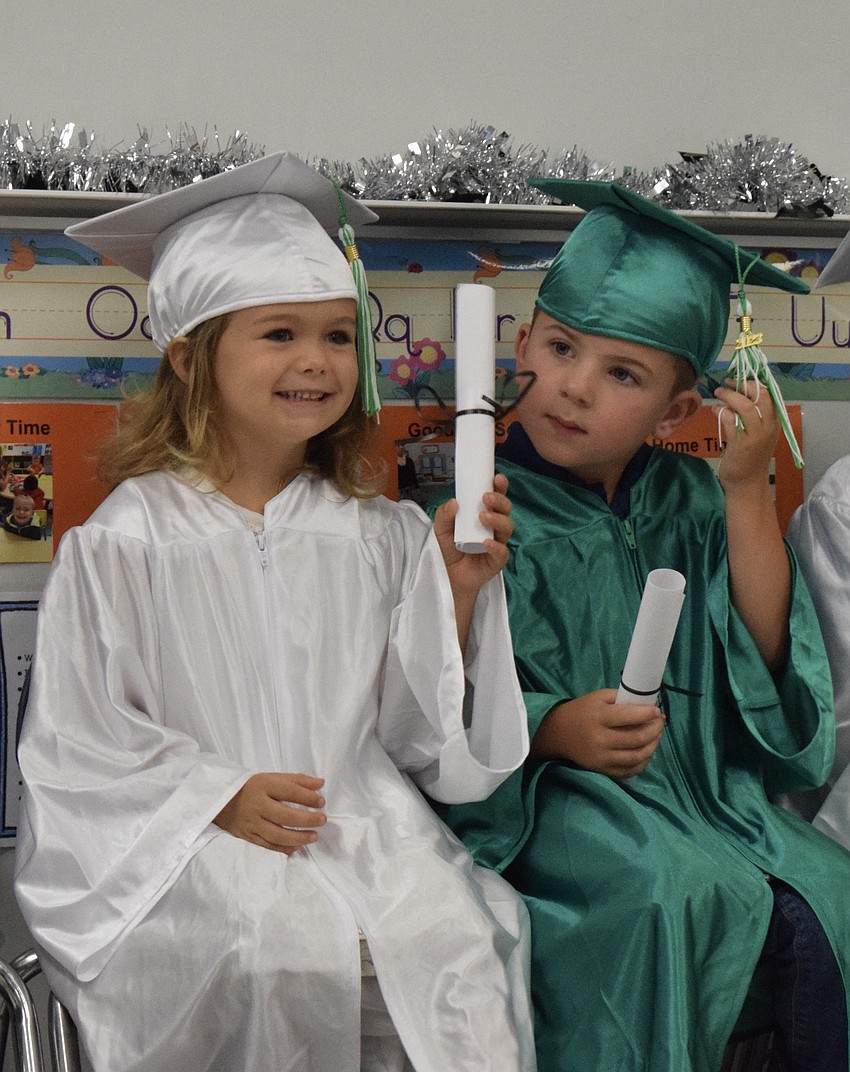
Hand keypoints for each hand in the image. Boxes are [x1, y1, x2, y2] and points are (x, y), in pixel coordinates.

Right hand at [213, 772, 325, 854]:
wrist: (221, 801)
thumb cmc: (252, 788)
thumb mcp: (272, 778)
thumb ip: (297, 780)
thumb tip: (321, 783)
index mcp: (264, 786)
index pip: (289, 791)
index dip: (308, 797)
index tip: (322, 802)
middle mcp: (257, 805)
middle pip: (284, 816)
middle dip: (306, 820)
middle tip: (322, 820)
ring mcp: (252, 823)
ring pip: (277, 835)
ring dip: (298, 837)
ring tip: (314, 836)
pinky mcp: (247, 836)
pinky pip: (268, 846)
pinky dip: (284, 848)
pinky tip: (297, 846)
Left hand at [433, 473, 512, 597]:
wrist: (448, 576)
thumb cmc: (449, 548)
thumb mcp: (441, 529)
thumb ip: (444, 515)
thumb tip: (454, 502)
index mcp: (484, 514)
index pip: (496, 497)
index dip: (499, 487)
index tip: (496, 478)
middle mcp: (494, 526)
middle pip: (506, 509)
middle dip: (499, 500)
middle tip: (486, 497)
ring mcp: (498, 542)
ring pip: (507, 527)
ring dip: (497, 519)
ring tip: (482, 518)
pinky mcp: (497, 560)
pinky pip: (502, 552)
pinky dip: (496, 546)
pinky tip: (487, 542)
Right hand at [531, 689, 665, 778]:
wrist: (558, 733)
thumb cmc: (582, 711)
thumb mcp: (598, 697)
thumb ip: (621, 698)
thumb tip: (647, 704)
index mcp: (599, 717)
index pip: (628, 716)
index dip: (647, 714)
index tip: (657, 711)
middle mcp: (600, 739)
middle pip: (637, 738)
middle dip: (655, 729)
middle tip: (660, 722)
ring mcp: (602, 757)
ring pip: (637, 756)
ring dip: (653, 746)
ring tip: (657, 736)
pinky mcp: (603, 770)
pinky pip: (630, 770)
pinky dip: (643, 761)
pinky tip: (646, 751)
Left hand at [713, 379, 778, 491]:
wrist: (747, 484)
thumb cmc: (750, 458)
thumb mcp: (757, 434)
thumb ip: (752, 416)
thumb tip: (737, 394)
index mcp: (775, 422)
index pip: (770, 394)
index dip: (754, 383)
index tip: (739, 379)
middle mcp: (769, 427)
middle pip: (761, 396)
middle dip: (743, 385)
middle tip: (727, 383)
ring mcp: (756, 436)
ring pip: (747, 407)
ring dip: (730, 396)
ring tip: (718, 393)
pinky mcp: (741, 444)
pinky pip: (731, 421)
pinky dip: (721, 411)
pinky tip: (715, 410)